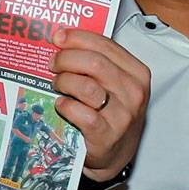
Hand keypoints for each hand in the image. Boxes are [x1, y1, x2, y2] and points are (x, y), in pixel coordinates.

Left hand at [49, 28, 149, 180]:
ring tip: (57, 85)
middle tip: (53, 64)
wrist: (114, 153)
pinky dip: (66, 105)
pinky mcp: (107, 134)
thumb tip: (62, 39)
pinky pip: (81, 113)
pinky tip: (62, 104)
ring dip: (64, 82)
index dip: (77, 38)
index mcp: (136, 72)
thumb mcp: (112, 83)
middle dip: (66, 59)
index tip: (58, 36)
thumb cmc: (110, 113)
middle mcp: (133, 92)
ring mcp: (122, 115)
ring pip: (86, 87)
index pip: (105, 45)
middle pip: (94, 63)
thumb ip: (95, 61)